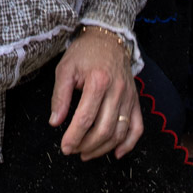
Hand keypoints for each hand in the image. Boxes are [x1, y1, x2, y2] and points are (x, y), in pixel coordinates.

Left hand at [51, 27, 142, 159]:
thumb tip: (55, 122)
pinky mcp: (136, 100)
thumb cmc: (85, 53)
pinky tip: (117, 153)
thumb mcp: (65, 69)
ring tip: (87, 153)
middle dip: (87, 145)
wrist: (109, 39)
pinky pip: (137, 127)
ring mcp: (129, 97)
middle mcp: (117, 91)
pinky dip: (129, 144)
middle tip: (73, 150)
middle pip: (104, 129)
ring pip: (120, 132)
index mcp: (98, 81)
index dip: (74, 137)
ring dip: (103, 148)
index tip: (65, 147)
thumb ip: (59, 96)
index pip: (85, 118)